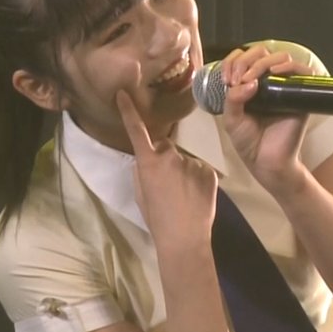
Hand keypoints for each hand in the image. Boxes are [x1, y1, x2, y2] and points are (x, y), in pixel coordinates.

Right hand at [116, 89, 218, 250]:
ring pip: (185, 160)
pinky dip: (198, 179)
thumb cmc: (157, 219)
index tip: (123, 93)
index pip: (136, 130)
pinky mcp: (209, 170)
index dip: (129, 111)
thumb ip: (142, 170)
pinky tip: (195, 197)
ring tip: (183, 196)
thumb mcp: (140, 193)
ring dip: (183, 172)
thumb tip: (146, 157)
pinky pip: (200, 169)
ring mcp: (192, 161)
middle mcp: (170, 155)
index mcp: (148, 162)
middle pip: (166, 148)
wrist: (184, 238)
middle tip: (168, 186)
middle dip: (165, 159)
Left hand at [218, 45, 313, 193]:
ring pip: (280, 57)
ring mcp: (286, 86)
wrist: (266, 162)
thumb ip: (232, 98)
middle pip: (262, 52)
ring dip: (262, 63)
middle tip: (236, 79)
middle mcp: (269, 81)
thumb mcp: (231, 118)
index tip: (226, 79)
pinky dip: (288, 66)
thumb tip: (248, 82)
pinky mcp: (300, 94)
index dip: (233, 60)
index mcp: (250, 82)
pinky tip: (275, 74)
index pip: (244, 57)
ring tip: (250, 80)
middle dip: (245, 60)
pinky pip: (301, 71)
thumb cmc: (249, 142)